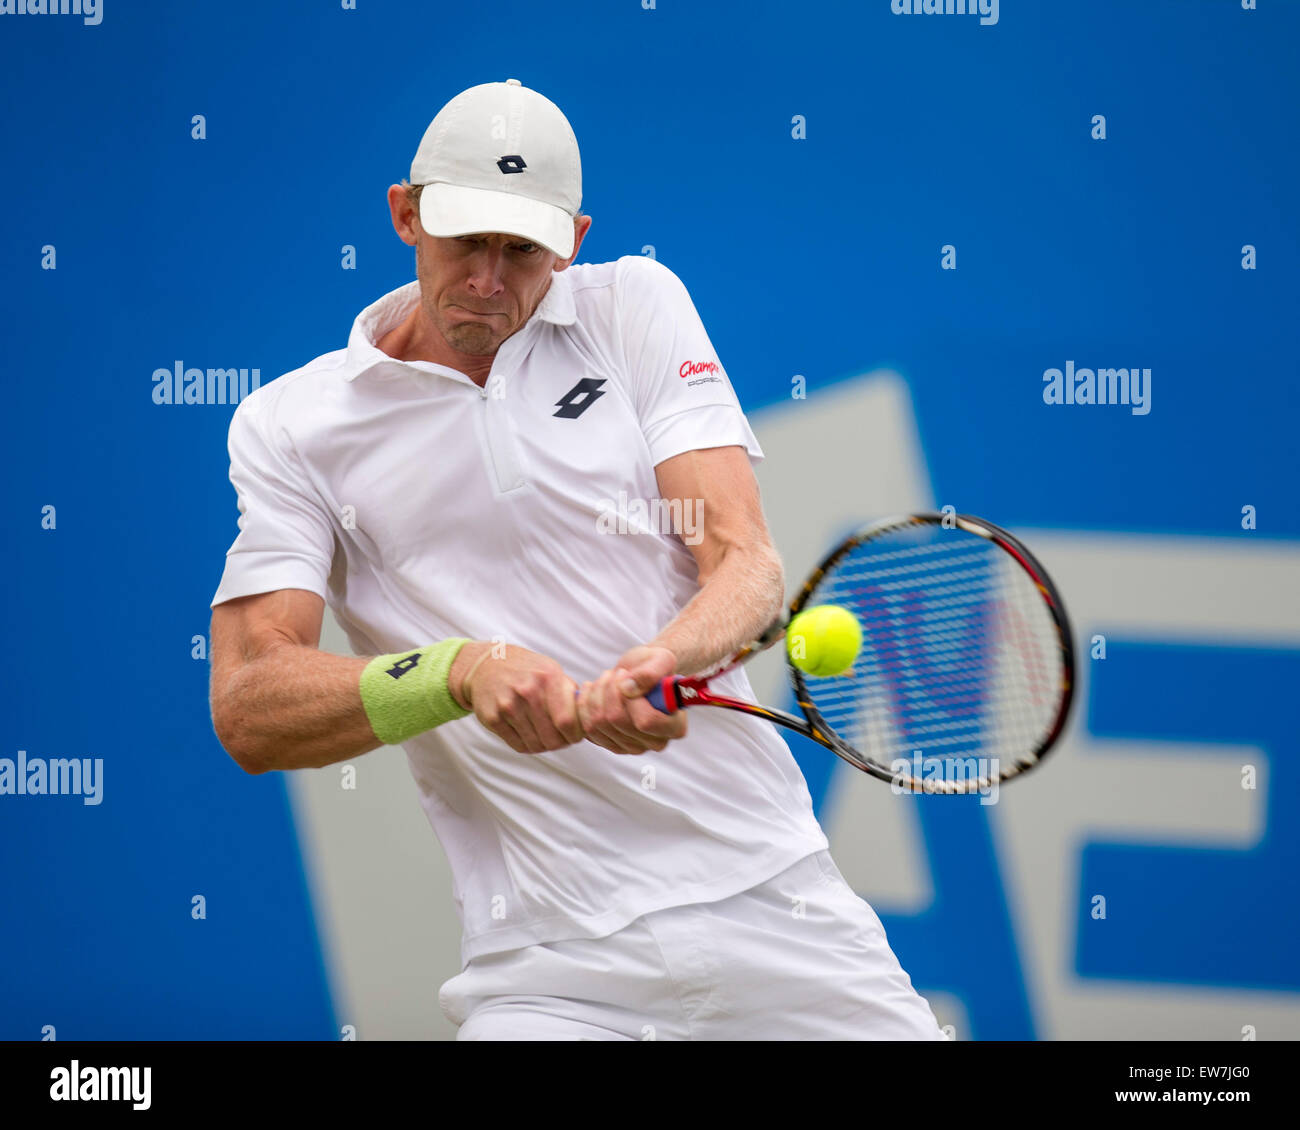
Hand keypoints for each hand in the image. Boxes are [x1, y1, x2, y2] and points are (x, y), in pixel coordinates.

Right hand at [452, 642, 583, 753]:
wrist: (486, 665)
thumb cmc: (527, 671)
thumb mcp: (552, 671)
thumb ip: (571, 694)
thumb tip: (590, 718)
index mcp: (548, 677)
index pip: (568, 721)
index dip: (576, 734)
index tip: (576, 734)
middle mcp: (528, 691)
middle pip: (553, 738)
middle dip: (561, 742)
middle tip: (562, 738)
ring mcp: (508, 705)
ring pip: (536, 744)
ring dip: (545, 745)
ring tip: (546, 735)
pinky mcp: (493, 718)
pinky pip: (518, 745)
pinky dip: (528, 745)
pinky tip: (530, 734)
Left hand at [576, 645, 686, 754]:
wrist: (640, 674)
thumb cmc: (654, 667)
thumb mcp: (661, 659)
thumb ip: (651, 673)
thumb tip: (628, 689)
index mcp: (675, 727)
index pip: (646, 721)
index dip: (631, 698)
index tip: (627, 677)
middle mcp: (655, 743)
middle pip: (617, 721)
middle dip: (610, 690)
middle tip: (616, 673)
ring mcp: (631, 747)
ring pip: (599, 723)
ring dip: (597, 694)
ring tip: (606, 678)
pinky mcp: (611, 744)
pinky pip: (588, 728)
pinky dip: (585, 704)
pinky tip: (593, 689)